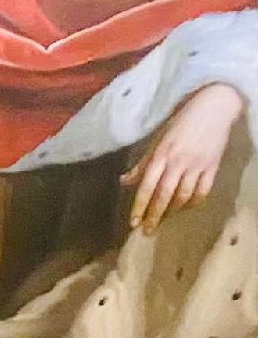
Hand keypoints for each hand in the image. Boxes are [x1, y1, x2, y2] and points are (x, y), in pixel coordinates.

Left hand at [123, 82, 243, 233]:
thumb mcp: (158, 139)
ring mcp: (197, 165)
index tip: (133, 223)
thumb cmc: (182, 122)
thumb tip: (124, 181)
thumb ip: (143, 163)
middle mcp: (178, 161)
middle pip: (164, 196)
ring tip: (163, 221)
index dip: (139, 207)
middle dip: (154, 216)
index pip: (147, 186)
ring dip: (171, 212)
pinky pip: (202, 192)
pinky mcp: (213, 166)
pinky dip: (192, 203)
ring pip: (183, 197)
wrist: (214, 105)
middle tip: (147, 231)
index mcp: (162, 154)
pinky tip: (184, 208)